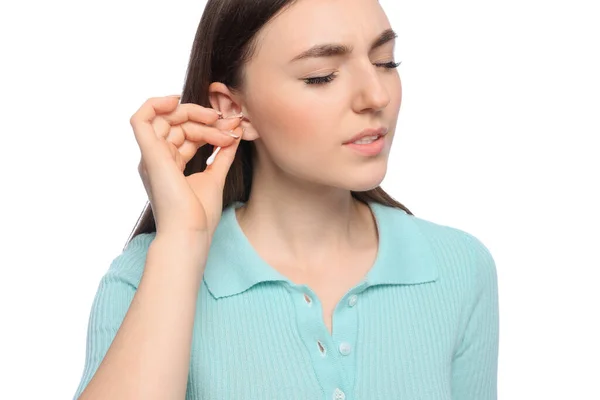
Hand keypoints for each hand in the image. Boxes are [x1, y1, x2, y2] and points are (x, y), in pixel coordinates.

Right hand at [130, 95, 242, 237]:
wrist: (191, 232)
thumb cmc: (199, 215)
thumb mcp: (214, 177)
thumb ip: (221, 156)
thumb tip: (233, 136)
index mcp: (169, 165)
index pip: (185, 134)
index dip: (208, 127)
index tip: (232, 130)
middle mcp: (156, 159)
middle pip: (177, 124)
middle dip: (204, 119)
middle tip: (228, 124)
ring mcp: (151, 157)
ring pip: (166, 119)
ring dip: (194, 114)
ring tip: (218, 121)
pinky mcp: (149, 155)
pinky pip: (141, 119)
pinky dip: (154, 104)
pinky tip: (176, 100)